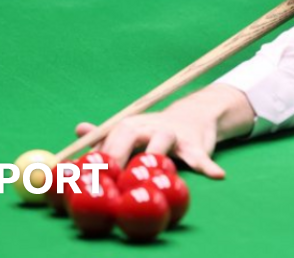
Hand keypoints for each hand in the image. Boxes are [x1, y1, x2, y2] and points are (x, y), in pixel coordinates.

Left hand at [75, 84, 255, 179]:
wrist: (194, 116)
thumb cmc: (154, 132)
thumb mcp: (129, 132)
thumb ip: (104, 137)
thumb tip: (78, 131)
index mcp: (128, 126)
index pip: (107, 140)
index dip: (95, 158)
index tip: (83, 176)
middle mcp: (147, 126)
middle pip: (128, 135)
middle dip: (117, 154)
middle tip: (109, 175)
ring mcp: (171, 134)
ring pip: (162, 143)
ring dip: (156, 156)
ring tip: (153, 170)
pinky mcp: (195, 144)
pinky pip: (200, 156)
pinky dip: (207, 166)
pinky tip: (215, 175)